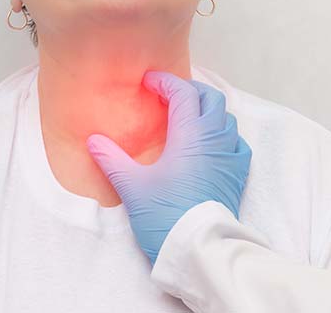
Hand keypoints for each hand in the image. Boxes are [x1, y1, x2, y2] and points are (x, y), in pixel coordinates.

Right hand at [86, 71, 251, 265]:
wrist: (198, 249)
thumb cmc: (166, 215)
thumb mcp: (132, 186)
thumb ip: (112, 159)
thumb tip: (94, 141)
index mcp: (190, 135)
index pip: (183, 93)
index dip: (165, 82)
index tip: (149, 82)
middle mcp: (214, 140)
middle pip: (210, 98)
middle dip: (190, 90)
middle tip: (169, 95)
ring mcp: (230, 157)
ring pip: (226, 118)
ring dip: (208, 110)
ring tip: (188, 117)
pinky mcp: (237, 174)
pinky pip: (237, 143)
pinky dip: (224, 134)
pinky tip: (211, 144)